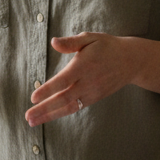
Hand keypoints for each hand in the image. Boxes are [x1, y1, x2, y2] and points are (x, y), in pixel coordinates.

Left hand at [25, 32, 159, 125]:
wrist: (131, 61)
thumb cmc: (107, 47)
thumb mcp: (90, 38)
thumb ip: (71, 42)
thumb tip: (53, 42)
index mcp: (84, 66)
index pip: (64, 81)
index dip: (48, 90)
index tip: (33, 97)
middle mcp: (87, 82)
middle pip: (63, 99)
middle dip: (44, 109)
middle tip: (28, 116)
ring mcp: (91, 93)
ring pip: (68, 107)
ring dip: (49, 115)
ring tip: (32, 121)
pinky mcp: (93, 98)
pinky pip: (74, 108)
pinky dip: (60, 113)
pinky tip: (46, 116)